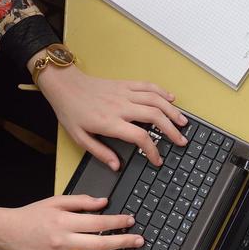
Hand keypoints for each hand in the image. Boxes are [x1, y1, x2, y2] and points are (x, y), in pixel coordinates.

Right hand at [0, 195, 143, 249]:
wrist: (7, 232)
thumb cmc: (32, 215)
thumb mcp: (56, 201)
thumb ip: (81, 202)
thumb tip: (104, 202)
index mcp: (66, 222)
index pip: (99, 222)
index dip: (118, 222)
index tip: (131, 221)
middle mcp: (64, 241)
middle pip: (100, 244)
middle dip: (123, 243)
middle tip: (139, 242)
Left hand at [36, 64, 187, 170]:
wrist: (65, 86)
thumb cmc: (71, 111)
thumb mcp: (80, 138)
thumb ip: (100, 152)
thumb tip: (116, 166)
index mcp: (110, 122)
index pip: (140, 137)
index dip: (153, 150)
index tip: (158, 159)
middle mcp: (121, 106)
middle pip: (155, 117)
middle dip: (172, 130)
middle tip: (182, 140)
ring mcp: (125, 93)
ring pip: (156, 100)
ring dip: (172, 111)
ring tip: (183, 122)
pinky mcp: (125, 84)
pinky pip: (148, 86)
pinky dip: (162, 92)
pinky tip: (171, 99)